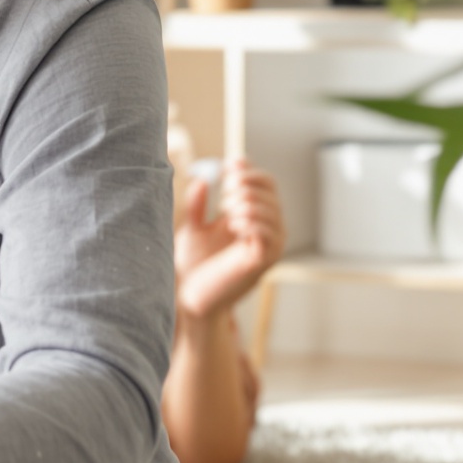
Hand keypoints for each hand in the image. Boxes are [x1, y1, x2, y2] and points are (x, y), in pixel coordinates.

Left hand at [176, 158, 283, 319]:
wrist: (191, 296)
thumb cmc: (193, 264)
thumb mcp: (192, 228)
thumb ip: (197, 204)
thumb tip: (202, 178)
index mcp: (253, 217)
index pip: (265, 184)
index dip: (248, 171)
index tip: (227, 167)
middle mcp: (267, 229)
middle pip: (270, 191)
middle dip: (244, 185)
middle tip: (224, 195)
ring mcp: (268, 245)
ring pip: (271, 209)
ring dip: (247, 203)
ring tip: (228, 213)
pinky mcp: (263, 260)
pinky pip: (269, 232)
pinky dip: (252, 222)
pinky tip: (234, 225)